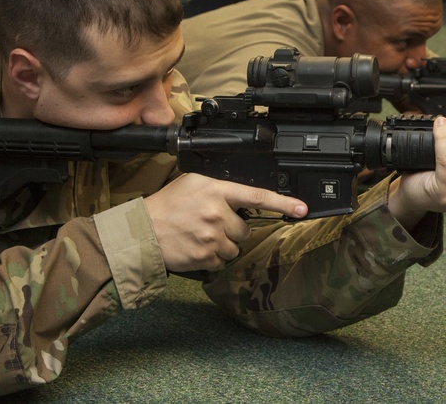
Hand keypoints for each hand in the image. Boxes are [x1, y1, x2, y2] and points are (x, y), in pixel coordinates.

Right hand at [143, 173, 307, 271]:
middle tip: (211, 223)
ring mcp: (212, 237)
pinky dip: (213, 257)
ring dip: (223, 244)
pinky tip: (197, 247)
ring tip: (200, 235)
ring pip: (235, 246)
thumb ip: (222, 188)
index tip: (303, 209)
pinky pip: (223, 261)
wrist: (142, 231)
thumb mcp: (195, 184)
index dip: (284, 203)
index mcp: (217, 190)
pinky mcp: (206, 257)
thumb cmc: (168, 205)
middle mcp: (218, 213)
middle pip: (245, 228)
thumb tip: (243, 198)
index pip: (258, 196)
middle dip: (233, 228)